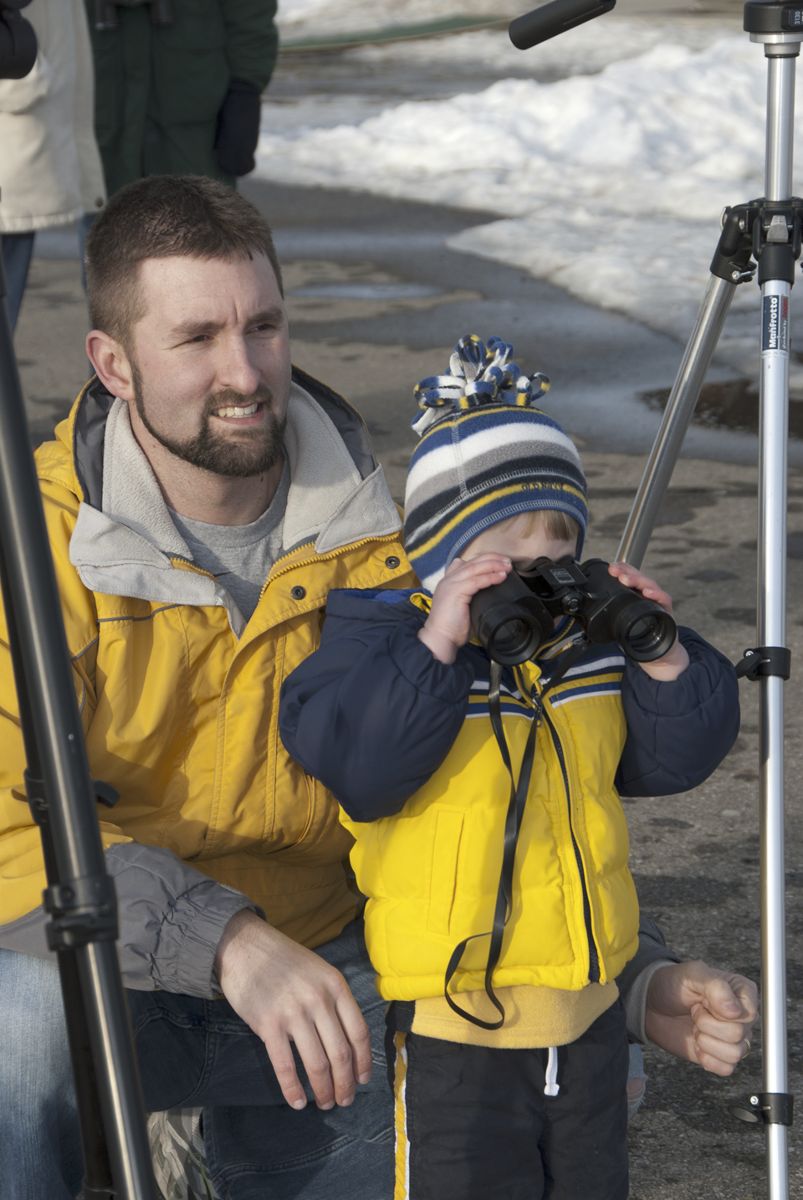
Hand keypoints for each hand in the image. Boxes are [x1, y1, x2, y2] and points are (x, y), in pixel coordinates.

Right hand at [215, 911, 372, 1109]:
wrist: (245, 945)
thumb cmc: (284, 960)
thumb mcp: (319, 971)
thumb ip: (333, 1000)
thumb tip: (345, 1041)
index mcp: (336, 986)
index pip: (358, 1032)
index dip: (363, 1061)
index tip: (362, 1080)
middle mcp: (319, 1000)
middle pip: (340, 1053)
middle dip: (345, 1084)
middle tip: (344, 1100)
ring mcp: (294, 1012)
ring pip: (317, 1063)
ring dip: (323, 1090)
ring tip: (324, 1103)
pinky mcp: (268, 1024)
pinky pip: (285, 1065)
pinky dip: (292, 1089)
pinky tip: (296, 1102)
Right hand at [418, 553, 510, 662]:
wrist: (440, 638)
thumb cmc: (452, 628)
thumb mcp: (463, 607)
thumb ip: (472, 597)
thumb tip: (490, 595)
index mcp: (449, 581)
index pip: (467, 563)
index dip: (484, 559)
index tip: (499, 562)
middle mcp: (449, 579)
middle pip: (473, 561)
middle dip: (492, 558)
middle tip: (507, 561)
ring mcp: (451, 584)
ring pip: (475, 568)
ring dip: (494, 565)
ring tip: (507, 567)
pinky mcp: (456, 591)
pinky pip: (477, 580)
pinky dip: (491, 577)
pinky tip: (501, 576)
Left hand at [607, 561, 689, 679]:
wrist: (660, 653)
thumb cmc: (641, 636)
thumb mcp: (622, 624)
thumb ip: (611, 616)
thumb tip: (589, 613)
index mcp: (636, 596)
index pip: (630, 577)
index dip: (621, 569)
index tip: (611, 567)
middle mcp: (648, 596)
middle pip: (639, 578)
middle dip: (627, 572)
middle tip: (615, 571)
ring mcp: (658, 602)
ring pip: (650, 586)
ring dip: (638, 580)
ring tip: (626, 579)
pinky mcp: (667, 612)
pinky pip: (664, 600)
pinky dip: (657, 595)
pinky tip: (648, 593)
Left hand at [644, 959, 758, 1076]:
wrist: (652, 1005)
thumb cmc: (674, 984)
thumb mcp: (692, 974)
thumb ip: (715, 986)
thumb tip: (735, 1011)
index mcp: (741, 992)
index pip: (749, 1013)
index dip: (723, 1012)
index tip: (705, 1001)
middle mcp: (742, 1017)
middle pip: (738, 1034)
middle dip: (707, 1024)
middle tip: (694, 1011)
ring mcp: (733, 1039)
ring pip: (734, 1054)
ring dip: (706, 1041)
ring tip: (695, 1026)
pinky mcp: (721, 1057)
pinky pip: (726, 1069)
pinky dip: (706, 1058)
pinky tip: (696, 1043)